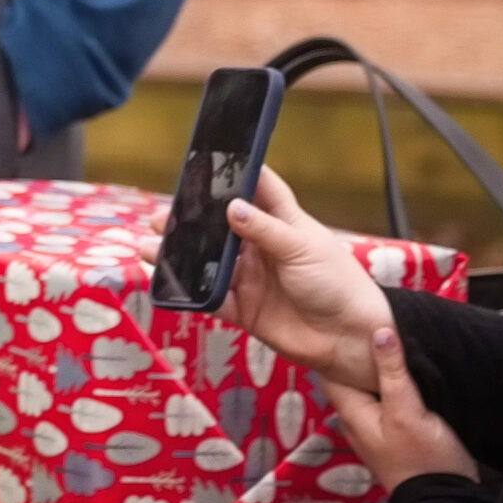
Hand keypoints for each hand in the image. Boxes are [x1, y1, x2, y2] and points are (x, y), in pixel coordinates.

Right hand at [138, 167, 393, 391]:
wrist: (351, 340)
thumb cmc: (340, 285)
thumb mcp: (303, 249)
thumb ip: (265, 230)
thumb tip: (232, 208)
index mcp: (282, 223)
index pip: (257, 189)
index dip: (236, 174)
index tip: (207, 162)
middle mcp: (261, 247)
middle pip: (220, 227)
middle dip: (192, 220)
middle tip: (163, 215)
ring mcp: (249, 278)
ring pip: (207, 262)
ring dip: (180, 255)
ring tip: (151, 246)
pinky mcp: (243, 309)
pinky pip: (209, 297)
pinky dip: (189, 291)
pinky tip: (169, 281)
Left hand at [323, 324, 477, 488]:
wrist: (443, 502)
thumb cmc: (424, 461)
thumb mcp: (408, 411)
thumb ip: (393, 373)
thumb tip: (380, 332)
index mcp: (350, 411)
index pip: (330, 369)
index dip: (335, 344)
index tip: (343, 318)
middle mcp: (356, 418)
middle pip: (349, 377)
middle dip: (356, 353)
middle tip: (368, 322)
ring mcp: (375, 427)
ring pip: (368, 388)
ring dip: (375, 369)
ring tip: (388, 341)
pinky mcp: (395, 432)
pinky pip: (384, 400)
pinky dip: (389, 384)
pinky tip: (405, 373)